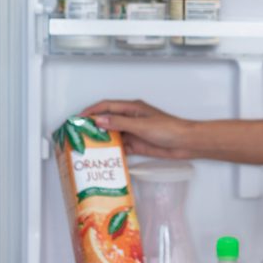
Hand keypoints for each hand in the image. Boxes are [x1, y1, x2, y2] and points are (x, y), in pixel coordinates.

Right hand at [79, 99, 194, 159]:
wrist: (185, 143)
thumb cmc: (169, 129)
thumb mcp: (141, 125)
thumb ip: (120, 122)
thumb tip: (99, 120)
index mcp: (132, 108)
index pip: (107, 106)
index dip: (91, 111)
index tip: (78, 119)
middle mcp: (131, 118)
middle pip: (107, 120)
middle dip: (93, 126)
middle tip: (78, 134)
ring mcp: (133, 131)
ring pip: (112, 134)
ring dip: (101, 139)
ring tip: (87, 147)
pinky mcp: (137, 143)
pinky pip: (120, 146)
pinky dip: (111, 150)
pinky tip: (103, 156)